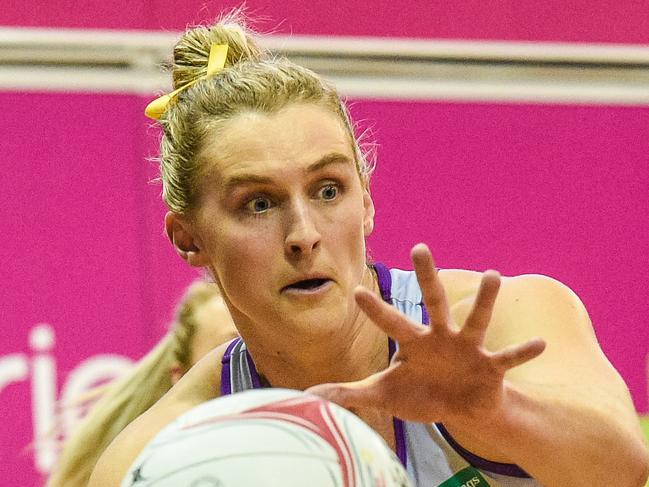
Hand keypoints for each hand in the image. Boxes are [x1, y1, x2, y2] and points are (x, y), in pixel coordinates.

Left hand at [307, 243, 545, 424]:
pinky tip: (539, 344)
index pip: (391, 322)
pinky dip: (522, 352)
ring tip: (493, 275)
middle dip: (425, 276)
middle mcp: (440, 338)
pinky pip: (508, 358)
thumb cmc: (421, 394)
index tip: (357, 290)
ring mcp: (467, 349)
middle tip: (418, 247)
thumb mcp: (383, 394)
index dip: (375, 309)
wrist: (462, 408)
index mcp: (413, 343)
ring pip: (475, 319)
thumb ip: (349, 394)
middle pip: (432, 302)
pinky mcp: (490, 367)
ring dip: (484, 299)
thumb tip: (308, 396)